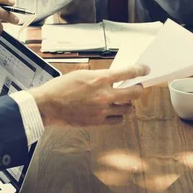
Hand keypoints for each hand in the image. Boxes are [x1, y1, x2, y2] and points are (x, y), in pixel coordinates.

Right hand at [30, 65, 149, 126]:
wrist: (48, 106)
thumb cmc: (61, 88)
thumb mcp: (81, 74)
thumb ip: (99, 77)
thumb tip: (113, 79)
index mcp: (100, 79)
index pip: (128, 72)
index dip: (140, 70)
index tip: (144, 70)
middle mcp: (104, 95)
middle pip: (134, 93)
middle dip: (139, 89)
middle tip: (138, 87)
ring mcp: (102, 110)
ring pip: (127, 108)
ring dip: (128, 103)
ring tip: (124, 100)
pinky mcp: (98, 122)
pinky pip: (117, 120)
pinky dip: (119, 116)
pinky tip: (115, 111)